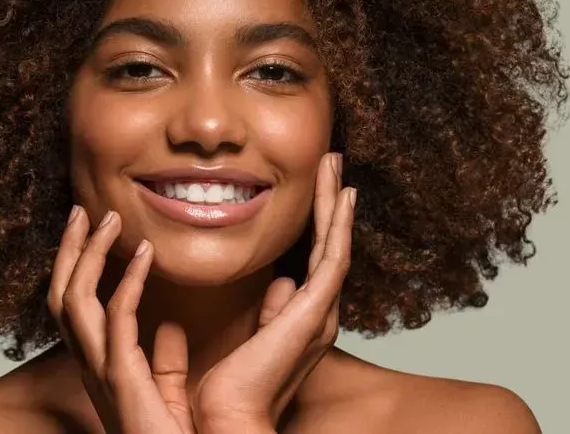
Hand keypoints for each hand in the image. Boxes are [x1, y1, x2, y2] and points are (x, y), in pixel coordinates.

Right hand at [48, 208, 195, 433]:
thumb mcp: (167, 391)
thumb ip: (165, 361)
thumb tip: (172, 327)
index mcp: (101, 366)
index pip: (77, 308)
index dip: (78, 268)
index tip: (93, 231)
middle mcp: (92, 366)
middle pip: (63, 298)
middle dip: (69, 252)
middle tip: (83, 212)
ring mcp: (101, 372)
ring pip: (75, 303)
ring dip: (88, 257)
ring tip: (108, 219)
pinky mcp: (122, 378)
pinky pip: (117, 320)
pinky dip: (127, 282)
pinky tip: (145, 255)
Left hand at [193, 152, 354, 432]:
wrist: (228, 421)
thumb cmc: (231, 390)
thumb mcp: (251, 340)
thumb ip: (271, 313)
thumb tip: (282, 282)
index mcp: (305, 318)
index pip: (317, 259)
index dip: (320, 222)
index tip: (319, 190)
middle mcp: (321, 312)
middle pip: (331, 245)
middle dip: (331, 202)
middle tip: (332, 163)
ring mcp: (322, 311)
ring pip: (335, 244)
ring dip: (334, 202)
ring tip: (333, 164)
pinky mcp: (316, 311)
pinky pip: (333, 257)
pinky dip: (337, 224)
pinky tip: (341, 195)